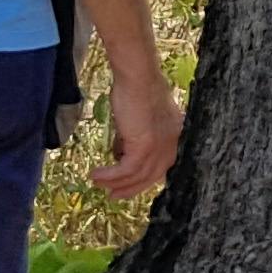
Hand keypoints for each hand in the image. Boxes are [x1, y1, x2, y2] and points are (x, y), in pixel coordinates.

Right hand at [91, 75, 183, 196]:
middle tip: (112, 196)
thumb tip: (120, 153)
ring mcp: (160, 148)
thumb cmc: (136, 91)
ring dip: (114, 182)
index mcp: (175, 139)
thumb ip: (134, 138)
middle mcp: (172, 146)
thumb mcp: (138, 120)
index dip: (143, 181)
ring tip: (97, 183)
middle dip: (129, 188)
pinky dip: (110, 175)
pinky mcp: (145, 147)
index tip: (126, 188)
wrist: (137, 77)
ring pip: (137, 176)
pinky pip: (125, 170)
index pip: (161, 168)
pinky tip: (96, 174)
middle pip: (151, 177)